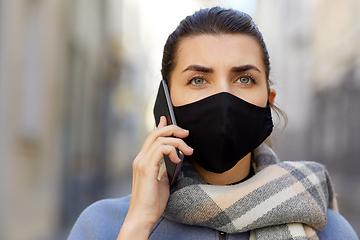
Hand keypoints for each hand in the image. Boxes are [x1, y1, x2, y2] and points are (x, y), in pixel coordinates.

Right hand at [117, 116, 192, 238]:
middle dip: (173, 129)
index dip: (162, 126)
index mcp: (143, 161)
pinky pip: (160, 149)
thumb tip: (174, 157)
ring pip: (159, 138)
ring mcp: (142, 162)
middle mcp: (140, 158)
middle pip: (155, 133)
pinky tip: (178, 159)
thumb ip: (165, 168)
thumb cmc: (152, 202)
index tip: (170, 120)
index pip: (152, 137)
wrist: (142, 217)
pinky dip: (172, 149)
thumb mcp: (162, 181)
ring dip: (177, 141)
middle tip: (186, 133)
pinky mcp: (147, 168)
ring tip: (188, 150)